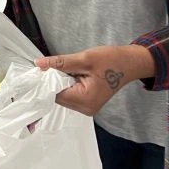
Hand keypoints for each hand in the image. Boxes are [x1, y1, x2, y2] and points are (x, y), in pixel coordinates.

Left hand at [35, 45, 154, 116]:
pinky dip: (67, 84)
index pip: (55, 94)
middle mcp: (85, 109)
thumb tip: (38, 64)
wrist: (130, 63)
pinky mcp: (88, 102)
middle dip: (54, 81)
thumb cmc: (110, 60)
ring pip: (63, 95)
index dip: (47, 81)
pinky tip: (72, 73)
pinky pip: (70, 94)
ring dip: (61, 82)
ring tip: (68, 68)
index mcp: (85, 101)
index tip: (41, 68)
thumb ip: (60, 63)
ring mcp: (87, 107)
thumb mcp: (83, 59)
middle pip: (58, 96)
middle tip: (55, 65)